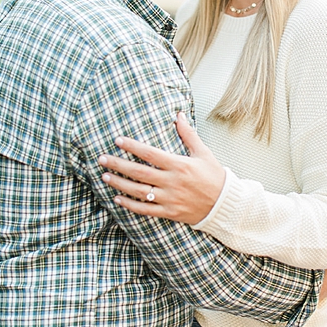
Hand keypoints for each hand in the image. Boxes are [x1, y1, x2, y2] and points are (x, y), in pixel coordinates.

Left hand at [98, 113, 225, 223]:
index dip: (133, 146)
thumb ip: (188, 134)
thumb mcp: (204, 153)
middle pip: (139, 172)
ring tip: (105, 176)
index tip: (117, 140)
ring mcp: (169, 198)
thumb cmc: (214, 176)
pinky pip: (145, 209)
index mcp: (180, 165)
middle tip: (102, 158)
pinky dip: (129, 205)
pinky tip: (117, 198)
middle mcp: (172, 182)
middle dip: (118, 165)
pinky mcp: (169, 212)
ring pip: (138, 191)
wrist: (224, 204)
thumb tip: (179, 114)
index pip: (151, 154)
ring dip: (119, 183)